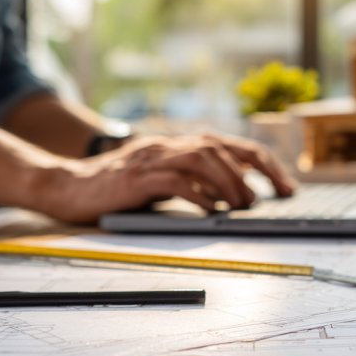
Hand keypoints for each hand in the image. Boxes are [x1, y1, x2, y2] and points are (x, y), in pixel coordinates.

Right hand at [39, 134, 295, 222]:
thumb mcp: (165, 180)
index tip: (286, 187)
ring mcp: (152, 157)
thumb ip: (196, 181)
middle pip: (222, 147)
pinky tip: (212, 210)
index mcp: (180, 144)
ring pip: (203, 158)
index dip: (264, 164)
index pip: (233, 145)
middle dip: (255, 171)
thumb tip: (237, 195)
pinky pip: (175, 181)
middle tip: (271, 198)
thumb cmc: (119, 189)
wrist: (69, 187)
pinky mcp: (136, 177)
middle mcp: (169, 145)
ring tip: (243, 205)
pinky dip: (199, 194)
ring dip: (229, 182)